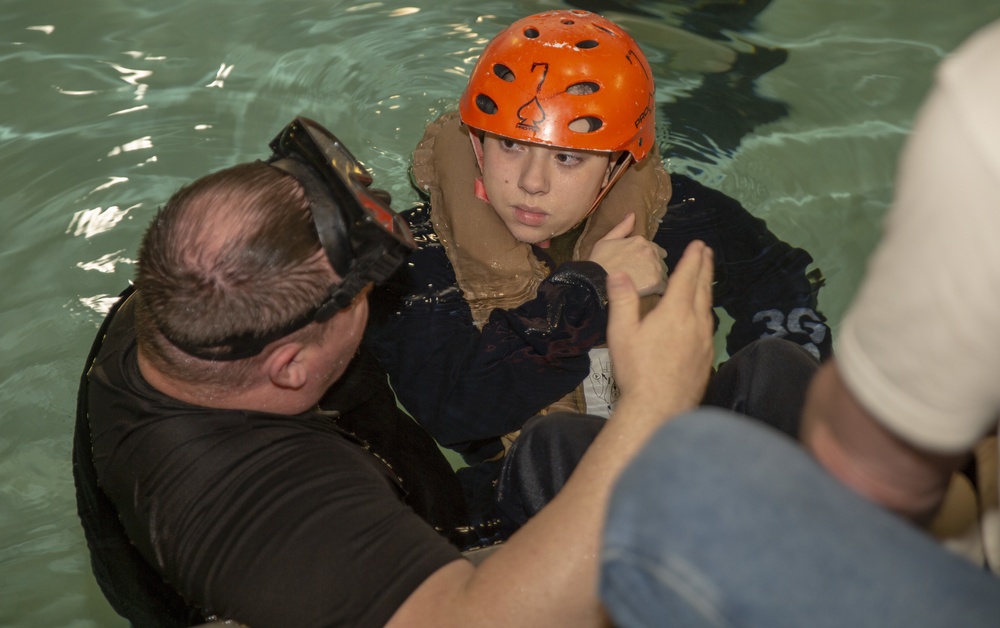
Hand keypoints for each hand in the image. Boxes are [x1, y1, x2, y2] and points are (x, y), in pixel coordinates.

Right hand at [588, 213, 667, 296]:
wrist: (595, 281)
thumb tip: (632, 215)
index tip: (640, 266)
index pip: (655, 249)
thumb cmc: (598, 262)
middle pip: (660, 261)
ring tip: (644, 285)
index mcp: (641, 240)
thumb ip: (622, 227)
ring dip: (656, 278)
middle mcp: (650, 251)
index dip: (648, 258)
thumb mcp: (606, 240)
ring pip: (663, 273)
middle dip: (654, 267)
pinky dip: (657, 290)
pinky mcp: (655, 282)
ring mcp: (654, 266)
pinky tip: (648, 291)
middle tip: (641, 277)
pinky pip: (663, 286)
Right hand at [607, 240, 714, 417]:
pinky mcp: (707, 358)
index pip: (686, 277)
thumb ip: (622, 300)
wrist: (659, 409)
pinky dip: (706, 312)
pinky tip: (701, 319)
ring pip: (708, 308)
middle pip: (703, 289)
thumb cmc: (636, 370)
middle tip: (706, 252)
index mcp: (674, 312)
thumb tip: (619, 273)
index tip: (698, 244)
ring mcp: (704, 342)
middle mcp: (695, 323)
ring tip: (704, 281)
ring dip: (706, 289)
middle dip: (704, 268)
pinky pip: (708, 327)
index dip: (692, 259)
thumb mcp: (622, 333)